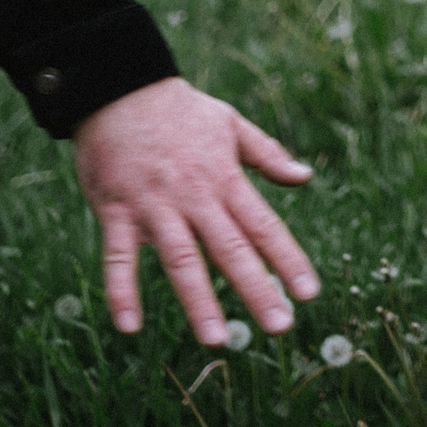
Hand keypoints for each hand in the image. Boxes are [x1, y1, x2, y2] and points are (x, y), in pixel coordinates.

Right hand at [73, 76, 319, 344]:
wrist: (119, 87)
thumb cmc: (179, 110)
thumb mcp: (231, 124)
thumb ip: (268, 155)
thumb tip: (305, 177)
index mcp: (224, 178)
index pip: (264, 225)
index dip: (288, 259)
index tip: (309, 293)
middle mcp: (194, 196)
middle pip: (231, 248)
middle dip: (256, 289)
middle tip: (280, 327)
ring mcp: (155, 205)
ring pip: (181, 258)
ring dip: (199, 300)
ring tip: (217, 339)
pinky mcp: (117, 210)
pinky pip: (119, 256)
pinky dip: (122, 290)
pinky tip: (129, 327)